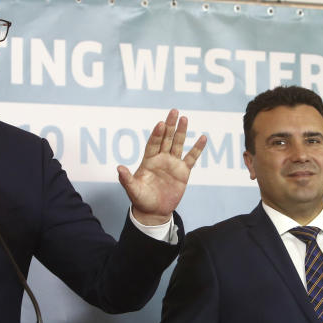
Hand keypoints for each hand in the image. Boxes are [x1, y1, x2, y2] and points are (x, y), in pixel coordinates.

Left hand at [118, 109, 206, 225]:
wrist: (154, 211)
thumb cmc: (141, 200)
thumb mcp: (133, 190)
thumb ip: (126, 179)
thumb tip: (119, 168)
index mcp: (148, 161)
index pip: (153, 144)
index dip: (157, 134)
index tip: (160, 124)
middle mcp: (161, 159)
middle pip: (166, 139)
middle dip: (170, 125)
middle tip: (174, 111)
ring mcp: (172, 164)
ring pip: (178, 144)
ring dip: (181, 132)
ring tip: (184, 119)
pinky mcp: (183, 172)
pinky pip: (191, 158)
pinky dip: (197, 149)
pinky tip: (203, 138)